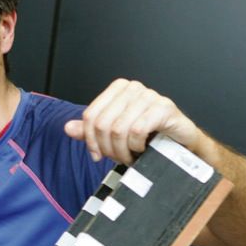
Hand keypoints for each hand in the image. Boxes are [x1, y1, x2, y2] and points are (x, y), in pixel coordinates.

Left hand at [64, 79, 203, 164]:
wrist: (178, 141)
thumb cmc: (147, 135)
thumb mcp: (113, 133)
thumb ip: (90, 130)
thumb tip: (67, 128)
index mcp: (118, 89)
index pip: (90, 115)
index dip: (89, 140)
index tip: (97, 154)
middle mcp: (133, 88)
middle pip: (102, 124)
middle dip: (107, 148)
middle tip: (117, 158)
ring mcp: (150, 96)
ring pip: (118, 129)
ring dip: (122, 150)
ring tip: (130, 155)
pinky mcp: (164, 107)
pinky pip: (137, 130)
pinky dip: (136, 146)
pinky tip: (142, 149)